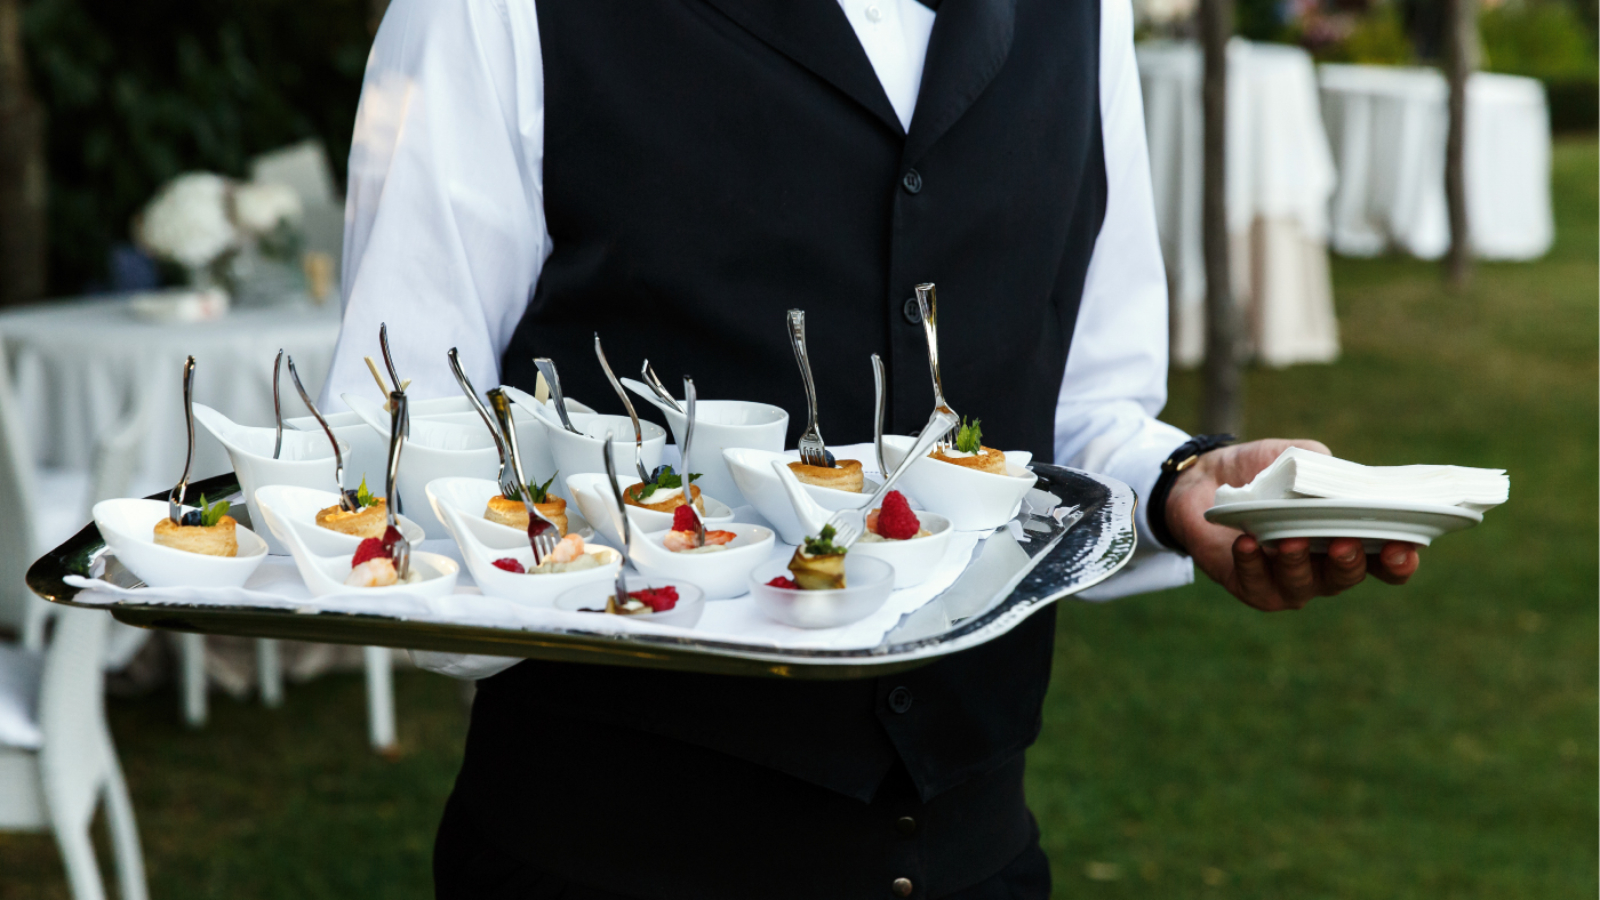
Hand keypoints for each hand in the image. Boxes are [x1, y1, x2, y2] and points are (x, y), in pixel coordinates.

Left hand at [1164, 438, 1420, 610]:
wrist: (1206, 477)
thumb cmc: (1264, 470)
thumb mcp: (1300, 458)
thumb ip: (1328, 469)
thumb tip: (1347, 483)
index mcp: (1347, 537)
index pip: (1385, 560)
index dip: (1399, 560)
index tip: (1403, 547)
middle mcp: (1323, 566)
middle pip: (1347, 577)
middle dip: (1349, 562)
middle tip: (1345, 542)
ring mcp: (1287, 580)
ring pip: (1302, 585)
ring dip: (1298, 563)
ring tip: (1290, 539)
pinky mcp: (1249, 585)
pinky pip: (1255, 583)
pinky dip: (1252, 564)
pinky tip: (1247, 542)